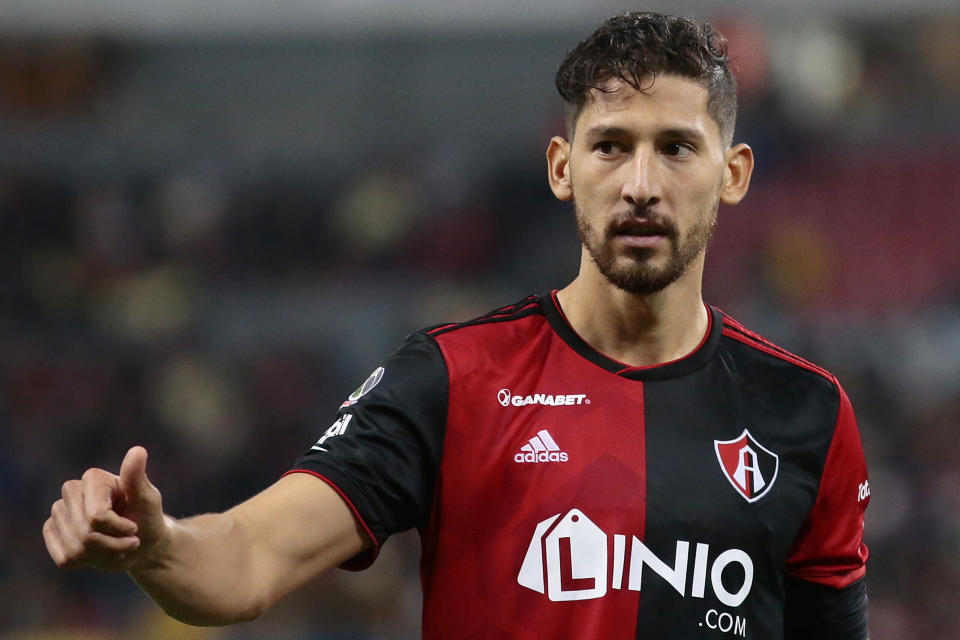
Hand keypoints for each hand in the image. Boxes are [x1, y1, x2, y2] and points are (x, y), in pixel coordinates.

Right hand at [43, 446, 168, 571]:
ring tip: (116, 545)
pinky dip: (86, 562)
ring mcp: (58, 511)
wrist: (141, 540)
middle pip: (85, 534)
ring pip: (76, 549)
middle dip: (112, 543)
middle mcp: (71, 490)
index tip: (134, 527)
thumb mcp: (148, 500)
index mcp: (93, 478)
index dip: (119, 528)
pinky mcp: (51, 532)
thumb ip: (138, 478)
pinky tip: (98, 551)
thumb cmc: (146, 517)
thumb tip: (138, 451)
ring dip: (103, 554)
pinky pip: (64, 558)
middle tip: (128, 539)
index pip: (97, 517)